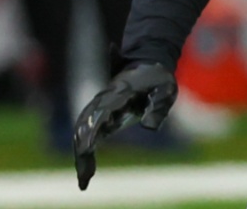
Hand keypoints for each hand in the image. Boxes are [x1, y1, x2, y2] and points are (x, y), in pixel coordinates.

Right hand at [73, 63, 176, 189]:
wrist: (148, 66)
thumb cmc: (158, 79)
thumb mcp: (165, 89)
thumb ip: (158, 106)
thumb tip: (148, 126)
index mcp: (119, 93)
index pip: (102, 112)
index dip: (93, 130)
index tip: (86, 149)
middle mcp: (104, 100)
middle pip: (85, 124)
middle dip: (82, 149)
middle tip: (84, 175)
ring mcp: (100, 108)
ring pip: (82, 131)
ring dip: (81, 154)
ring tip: (84, 179)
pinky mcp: (102, 116)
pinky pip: (88, 134)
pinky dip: (85, 151)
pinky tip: (86, 169)